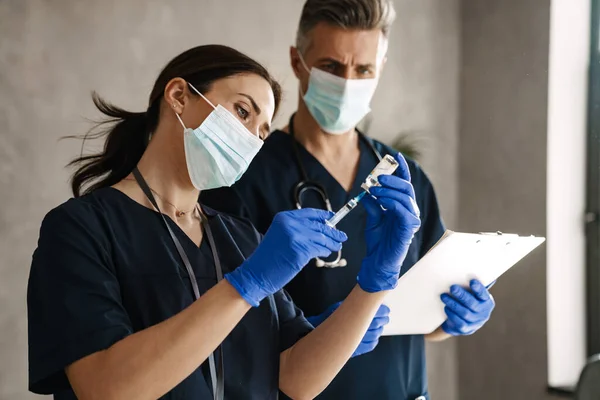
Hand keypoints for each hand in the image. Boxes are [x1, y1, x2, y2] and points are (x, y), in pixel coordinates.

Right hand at [225, 209, 346, 306]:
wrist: (257, 272)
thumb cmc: (269, 257)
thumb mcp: (279, 235)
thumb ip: (296, 229)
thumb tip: (319, 229)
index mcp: (284, 218)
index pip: (309, 213)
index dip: (322, 215)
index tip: (332, 217)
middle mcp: (290, 224)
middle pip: (318, 226)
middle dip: (332, 231)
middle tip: (342, 235)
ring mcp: (296, 237)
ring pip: (321, 238)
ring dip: (332, 242)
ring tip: (338, 245)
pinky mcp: (301, 251)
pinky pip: (319, 249)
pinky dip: (325, 250)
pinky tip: (327, 252)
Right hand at [306, 302, 389, 356]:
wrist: (314, 333)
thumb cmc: (327, 319)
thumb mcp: (339, 307)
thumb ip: (353, 304)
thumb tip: (365, 298)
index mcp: (353, 315)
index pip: (374, 312)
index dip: (382, 311)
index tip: (385, 309)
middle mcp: (356, 329)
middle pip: (376, 323)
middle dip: (383, 319)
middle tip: (386, 316)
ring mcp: (357, 340)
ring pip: (375, 335)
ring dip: (380, 329)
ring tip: (381, 326)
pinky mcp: (355, 350)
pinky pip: (370, 345)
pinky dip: (374, 340)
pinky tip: (375, 337)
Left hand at [358, 153, 420, 291]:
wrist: (378, 261)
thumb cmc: (378, 242)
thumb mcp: (372, 219)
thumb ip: (372, 204)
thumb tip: (367, 190)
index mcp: (401, 206)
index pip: (404, 184)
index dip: (401, 169)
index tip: (395, 156)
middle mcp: (408, 210)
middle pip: (406, 187)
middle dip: (392, 179)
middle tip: (377, 177)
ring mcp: (410, 219)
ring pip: (405, 197)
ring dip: (389, 190)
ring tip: (375, 189)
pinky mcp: (408, 229)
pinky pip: (404, 211)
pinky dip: (392, 203)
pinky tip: (381, 201)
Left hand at [441, 279, 494, 335]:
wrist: (465, 322)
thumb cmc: (469, 302)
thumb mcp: (474, 294)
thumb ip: (475, 285)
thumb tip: (479, 267)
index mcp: (487, 302)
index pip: (484, 295)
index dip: (479, 289)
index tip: (472, 281)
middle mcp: (483, 313)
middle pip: (472, 304)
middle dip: (462, 295)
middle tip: (452, 287)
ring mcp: (475, 322)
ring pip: (464, 313)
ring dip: (453, 304)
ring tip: (443, 296)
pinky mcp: (466, 329)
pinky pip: (459, 322)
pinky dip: (452, 314)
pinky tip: (446, 307)